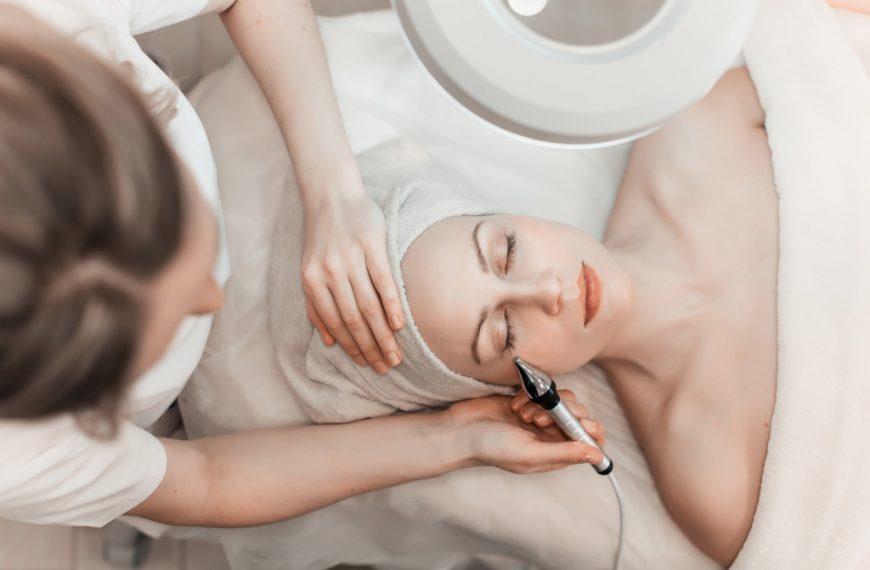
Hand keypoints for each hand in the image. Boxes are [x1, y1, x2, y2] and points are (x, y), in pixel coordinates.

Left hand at [301, 177, 403, 373]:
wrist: (332, 194)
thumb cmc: (323, 236)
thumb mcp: (309, 270)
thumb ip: (315, 305)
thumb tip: (328, 341)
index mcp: (312, 280)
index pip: (334, 322)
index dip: (351, 347)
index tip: (367, 364)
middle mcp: (329, 272)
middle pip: (353, 319)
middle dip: (370, 347)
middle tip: (386, 366)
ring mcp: (350, 258)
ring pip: (369, 305)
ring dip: (383, 334)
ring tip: (395, 353)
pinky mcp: (371, 244)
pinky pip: (383, 281)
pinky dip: (392, 305)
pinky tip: (399, 324)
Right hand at [449, 391, 605, 473]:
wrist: (461, 429)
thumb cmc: (491, 448)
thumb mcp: (530, 454)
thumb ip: (564, 454)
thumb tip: (597, 455)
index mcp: (556, 453)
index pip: (591, 441)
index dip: (588, 430)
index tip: (572, 423)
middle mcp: (553, 435)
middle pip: (580, 415)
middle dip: (561, 413)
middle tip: (537, 420)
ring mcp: (541, 416)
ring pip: (564, 400)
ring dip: (545, 403)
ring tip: (523, 413)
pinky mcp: (530, 400)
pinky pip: (545, 390)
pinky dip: (531, 395)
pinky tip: (515, 405)